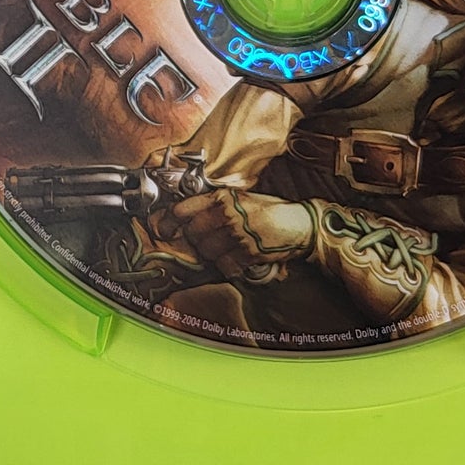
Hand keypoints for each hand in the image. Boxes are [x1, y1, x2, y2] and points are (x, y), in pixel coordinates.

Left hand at [152, 188, 313, 281]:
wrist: (299, 223)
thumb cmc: (270, 210)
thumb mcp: (241, 198)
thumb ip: (216, 205)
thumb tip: (190, 216)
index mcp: (223, 198)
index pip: (183, 209)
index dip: (169, 221)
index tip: (165, 228)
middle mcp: (227, 215)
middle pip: (193, 233)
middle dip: (196, 240)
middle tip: (208, 240)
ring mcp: (237, 234)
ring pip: (206, 251)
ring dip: (212, 254)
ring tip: (225, 249)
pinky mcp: (247, 253)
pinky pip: (224, 265)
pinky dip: (227, 266)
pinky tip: (236, 259)